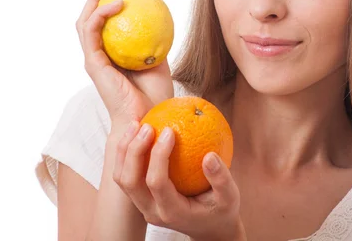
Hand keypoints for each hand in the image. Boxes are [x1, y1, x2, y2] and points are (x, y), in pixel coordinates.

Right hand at [76, 0, 174, 128]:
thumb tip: (163, 10)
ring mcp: (94, 57)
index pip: (111, 17)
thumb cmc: (157, 92)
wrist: (149, 118)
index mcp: (113, 51)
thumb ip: (156, 35)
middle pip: (93, 14)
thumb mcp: (160, 56)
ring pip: (86, 18)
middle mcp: (99, 53)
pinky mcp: (92, 63)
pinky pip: (92, 32)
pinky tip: (120, 2)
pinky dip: (102, 14)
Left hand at [113, 122, 244, 240]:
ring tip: (137, 124)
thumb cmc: (221, 211)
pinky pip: (127, 173)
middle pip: (130, 181)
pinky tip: (138, 132)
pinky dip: (127, 152)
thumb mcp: (230, 198)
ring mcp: (143, 206)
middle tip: (147, 126)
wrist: (210, 228)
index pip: (157, 182)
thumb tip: (210, 155)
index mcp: (172, 212)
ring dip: (125, 150)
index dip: (159, 155)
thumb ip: (221, 179)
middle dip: (133, 151)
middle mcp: (152, 211)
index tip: (170, 130)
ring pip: (122, 178)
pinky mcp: (141, 197)